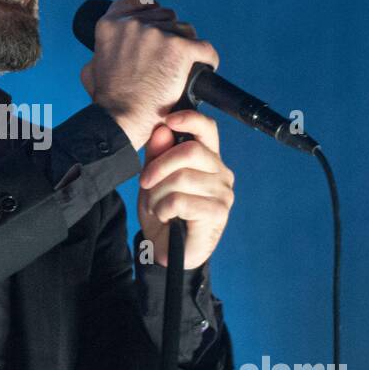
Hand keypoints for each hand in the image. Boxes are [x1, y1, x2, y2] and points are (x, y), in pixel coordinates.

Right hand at [79, 0, 218, 150]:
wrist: (122, 120)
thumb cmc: (108, 101)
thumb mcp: (91, 69)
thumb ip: (99, 52)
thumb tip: (105, 51)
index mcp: (110, 24)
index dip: (150, 9)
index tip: (156, 21)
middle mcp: (133, 23)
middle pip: (166, 16)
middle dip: (168, 35)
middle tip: (164, 60)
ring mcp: (157, 34)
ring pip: (186, 31)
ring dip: (185, 47)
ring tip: (177, 71)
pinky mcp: (180, 49)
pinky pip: (205, 49)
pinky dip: (206, 61)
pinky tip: (201, 71)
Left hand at [137, 109, 234, 267]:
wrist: (166, 250)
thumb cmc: (163, 212)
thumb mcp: (152, 179)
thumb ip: (157, 154)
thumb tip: (162, 129)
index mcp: (207, 159)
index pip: (207, 129)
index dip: (189, 119)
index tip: (168, 120)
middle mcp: (220, 172)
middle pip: (189, 152)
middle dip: (159, 166)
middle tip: (145, 182)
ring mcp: (222, 193)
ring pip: (181, 178)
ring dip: (158, 193)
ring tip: (156, 206)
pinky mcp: (218, 212)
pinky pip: (181, 200)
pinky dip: (164, 209)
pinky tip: (166, 217)